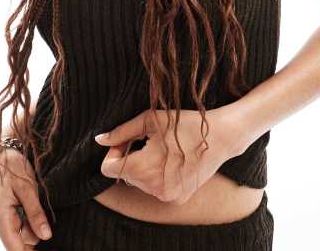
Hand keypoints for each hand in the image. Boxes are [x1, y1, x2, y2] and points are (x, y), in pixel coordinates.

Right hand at [0, 147, 51, 249]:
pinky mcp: (4, 217)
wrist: (1, 152)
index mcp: (1, 220)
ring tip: (34, 200)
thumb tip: (46, 236)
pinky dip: (28, 218)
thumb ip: (35, 213)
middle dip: (36, 231)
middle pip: (22, 243)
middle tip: (39, 206)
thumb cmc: (12, 167)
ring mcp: (0, 222)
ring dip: (33, 223)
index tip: (49, 244)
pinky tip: (31, 203)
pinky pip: (19, 225)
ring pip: (22, 234)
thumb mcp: (27, 188)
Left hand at [95, 106, 242, 205]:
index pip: (108, 168)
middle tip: (146, 140)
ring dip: (142, 166)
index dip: (113, 151)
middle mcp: (154, 188)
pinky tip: (171, 160)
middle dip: (128, 157)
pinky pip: (155, 188)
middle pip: (124, 174)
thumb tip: (99, 139)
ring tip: (160, 149)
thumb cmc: (184, 124)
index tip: (127, 139)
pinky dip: (156, 175)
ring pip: (139, 182)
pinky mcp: (177, 199)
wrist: (221, 137)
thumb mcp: (150, 120)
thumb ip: (122, 131)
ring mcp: (167, 196)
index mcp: (144, 168)